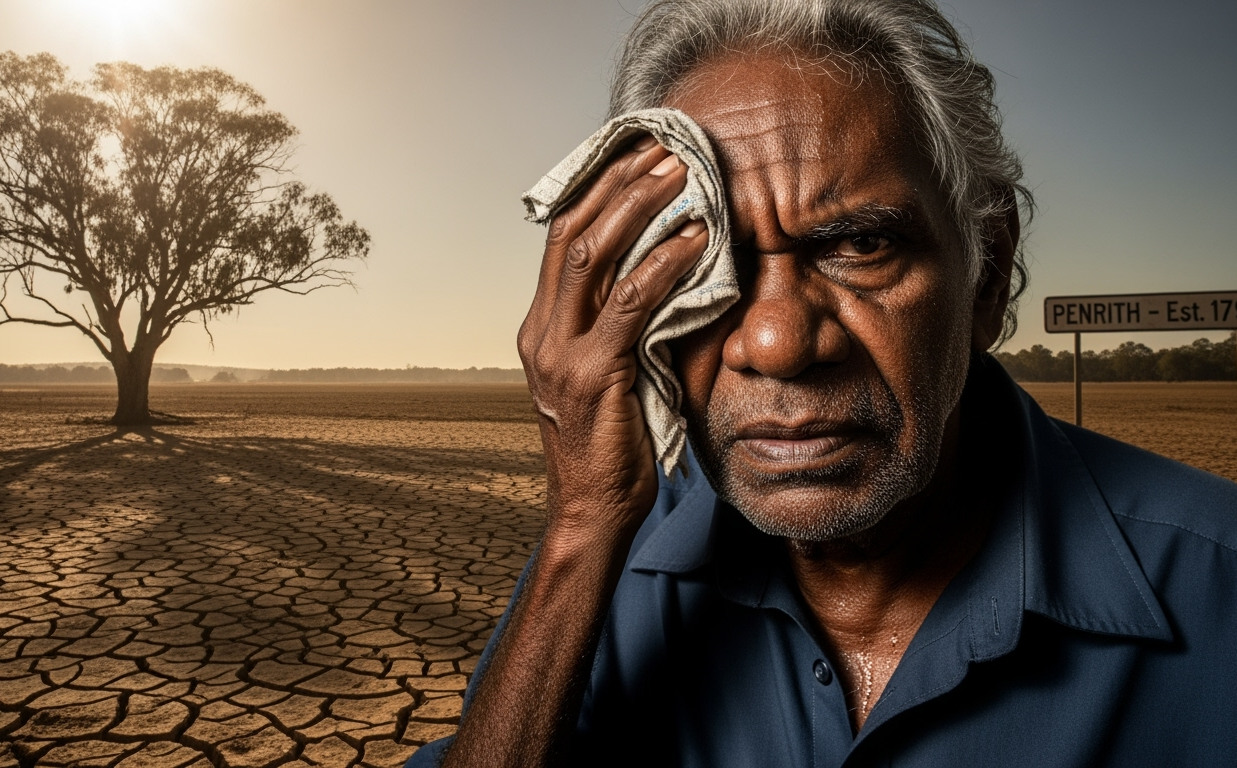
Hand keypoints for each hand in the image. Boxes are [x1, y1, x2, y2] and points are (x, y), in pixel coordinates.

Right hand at [518, 137, 708, 551]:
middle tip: (664, 149)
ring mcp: (560, 352)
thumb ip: (618, 328)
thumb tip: (664, 277)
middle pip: (572, 232)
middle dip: (617, 183)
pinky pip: (631, 303)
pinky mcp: (593, 373)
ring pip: (593, 255)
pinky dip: (664, 263)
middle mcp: (541, 332)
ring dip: (639, 207)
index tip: (635, 155)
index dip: (596, 190)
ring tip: (682, 175)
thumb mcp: (606, 375)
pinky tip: (695, 239)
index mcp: (541, 328)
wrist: (592, 511)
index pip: (561, 238)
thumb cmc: (610, 446)